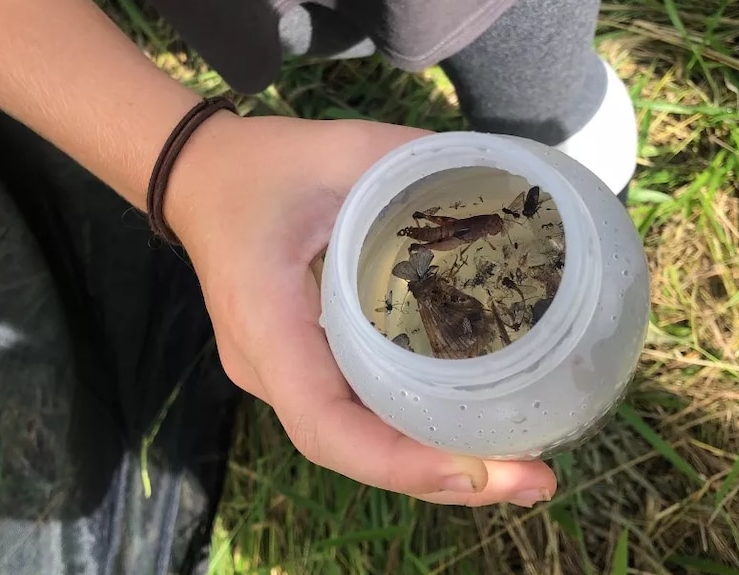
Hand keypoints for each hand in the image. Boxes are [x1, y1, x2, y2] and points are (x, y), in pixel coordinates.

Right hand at [167, 113, 557, 506]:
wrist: (203, 181)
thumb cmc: (263, 166)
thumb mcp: (342, 152)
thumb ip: (423, 170)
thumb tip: (514, 195)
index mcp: (267, 324)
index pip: (325, 425)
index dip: (401, 461)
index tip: (480, 471)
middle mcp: (268, 369)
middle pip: (353, 449)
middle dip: (442, 477)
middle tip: (535, 481)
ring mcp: (282, 376)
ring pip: (357, 441)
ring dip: (435, 462)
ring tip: (518, 468)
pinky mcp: (301, 367)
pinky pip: (358, 412)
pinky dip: (415, 431)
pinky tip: (472, 428)